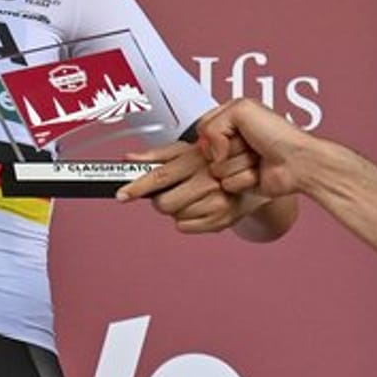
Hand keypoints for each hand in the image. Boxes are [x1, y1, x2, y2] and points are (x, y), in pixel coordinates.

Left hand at [115, 139, 260, 234]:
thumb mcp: (188, 149)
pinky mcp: (222, 219)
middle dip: (161, 199)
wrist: (253, 175)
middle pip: (164, 203)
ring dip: (178, 209)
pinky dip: (188, 220)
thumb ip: (157, 155)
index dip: (137, 187)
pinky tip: (200, 206)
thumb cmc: (217, 161)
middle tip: (173, 190)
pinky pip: (186, 227)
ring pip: (174, 217)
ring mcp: (216, 201)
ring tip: (193, 195)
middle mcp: (209, 180)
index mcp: (197, 159)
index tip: (122, 195)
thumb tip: (130, 159)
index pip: (160, 175)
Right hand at [199, 98, 308, 196]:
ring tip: (258, 158)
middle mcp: (230, 143)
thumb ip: (212, 123)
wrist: (299, 161)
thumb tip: (210, 151)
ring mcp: (234, 164)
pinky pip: (227, 185)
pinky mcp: (239, 184)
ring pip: (216, 171)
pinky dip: (244, 179)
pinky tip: (259, 173)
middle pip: (206, 152)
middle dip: (229, 149)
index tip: (232, 130)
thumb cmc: (278, 133)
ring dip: (239, 164)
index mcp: (230, 121)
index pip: (201, 129)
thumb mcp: (242, 109)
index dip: (214, 132)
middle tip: (250, 144)